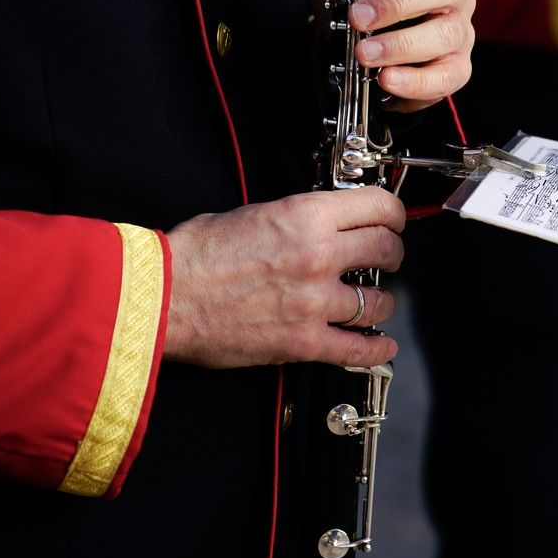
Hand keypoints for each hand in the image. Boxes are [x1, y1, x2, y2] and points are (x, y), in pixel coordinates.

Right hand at [163, 186, 405, 368]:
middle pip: (386, 250)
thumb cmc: (195, 255)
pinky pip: (356, 349)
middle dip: (392, 253)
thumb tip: (317, 222)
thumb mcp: (252, 214)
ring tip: (374, 302)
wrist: (165, 297)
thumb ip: (295, 218)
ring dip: (380, 302)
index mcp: (305, 217)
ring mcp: (314, 302)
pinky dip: (376, 350)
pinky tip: (382, 346)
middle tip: (387, 257)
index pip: (377, 207)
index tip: (392, 220)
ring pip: (378, 302)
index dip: (393, 213)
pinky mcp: (303, 341)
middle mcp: (318, 256)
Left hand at [276, 0, 474, 112]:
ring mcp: (458, 32)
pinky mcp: (454, 70)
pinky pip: (446, 76)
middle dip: (396, 3)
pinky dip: (416, 80)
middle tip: (356, 17)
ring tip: (364, 54)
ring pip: (445, 33)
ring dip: (401, 44)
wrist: (362, 53)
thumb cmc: (359, 0)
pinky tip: (386, 80)